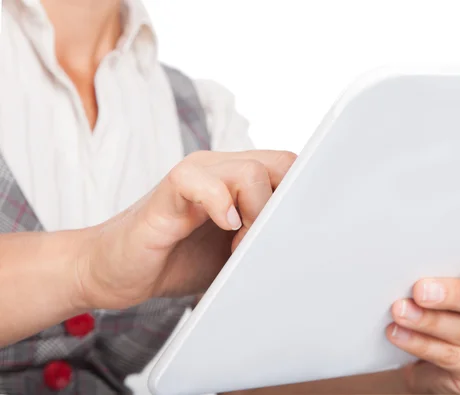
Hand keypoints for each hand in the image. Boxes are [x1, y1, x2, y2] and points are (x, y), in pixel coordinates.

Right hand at [74, 150, 295, 309]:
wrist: (117, 271)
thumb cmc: (177, 261)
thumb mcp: (234, 252)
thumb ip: (264, 238)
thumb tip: (306, 244)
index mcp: (239, 181)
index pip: (290, 170)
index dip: (301, 198)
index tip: (295, 234)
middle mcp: (220, 170)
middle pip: (281, 163)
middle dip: (283, 205)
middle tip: (265, 239)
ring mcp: (194, 177)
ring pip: (250, 170)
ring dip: (256, 213)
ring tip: (238, 244)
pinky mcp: (167, 193)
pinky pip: (197, 179)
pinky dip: (220, 204)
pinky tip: (224, 228)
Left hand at [388, 247, 459, 393]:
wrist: (434, 354)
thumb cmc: (446, 305)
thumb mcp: (451, 281)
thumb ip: (448, 269)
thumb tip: (415, 259)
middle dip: (453, 295)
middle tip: (421, 290)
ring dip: (428, 321)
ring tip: (400, 311)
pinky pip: (451, 356)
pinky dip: (420, 343)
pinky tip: (399, 333)